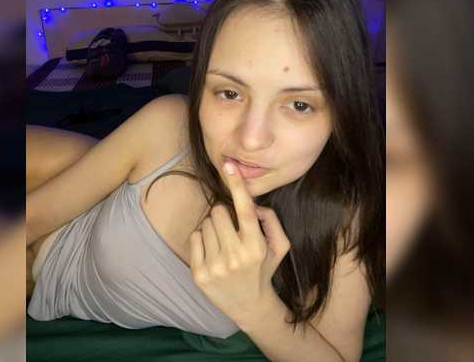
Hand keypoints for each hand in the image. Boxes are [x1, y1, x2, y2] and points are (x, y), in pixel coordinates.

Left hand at [188, 160, 290, 326]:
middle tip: (230, 229)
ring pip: (205, 224)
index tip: (230, 166)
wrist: (249, 306)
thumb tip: (253, 204)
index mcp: (256, 247)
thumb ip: (272, 221)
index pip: (245, 210)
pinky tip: (212, 252)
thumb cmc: (263, 269)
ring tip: (223, 244)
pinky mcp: (199, 274)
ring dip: (213, 228)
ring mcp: (215, 267)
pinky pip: (194, 238)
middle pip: (218, 212)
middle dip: (224, 214)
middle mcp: (235, 257)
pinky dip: (201, 239)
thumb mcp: (279, 247)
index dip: (237, 185)